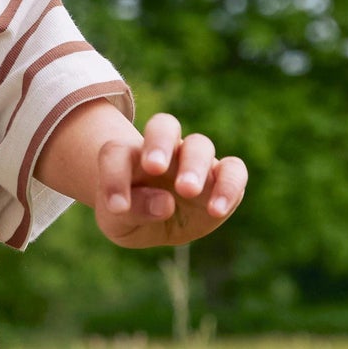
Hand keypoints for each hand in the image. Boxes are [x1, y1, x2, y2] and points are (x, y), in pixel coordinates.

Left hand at [92, 111, 246, 248]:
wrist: (152, 221)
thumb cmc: (131, 214)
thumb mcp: (119, 223)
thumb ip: (133, 211)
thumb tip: (165, 203)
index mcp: (129, 156)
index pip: (117, 152)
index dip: (114, 176)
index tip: (116, 207)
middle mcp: (163, 150)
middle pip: (164, 125)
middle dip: (159, 143)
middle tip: (154, 168)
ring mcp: (193, 162)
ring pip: (199, 144)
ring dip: (194, 165)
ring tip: (187, 191)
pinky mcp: (219, 178)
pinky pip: (234, 170)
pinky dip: (229, 185)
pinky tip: (216, 210)